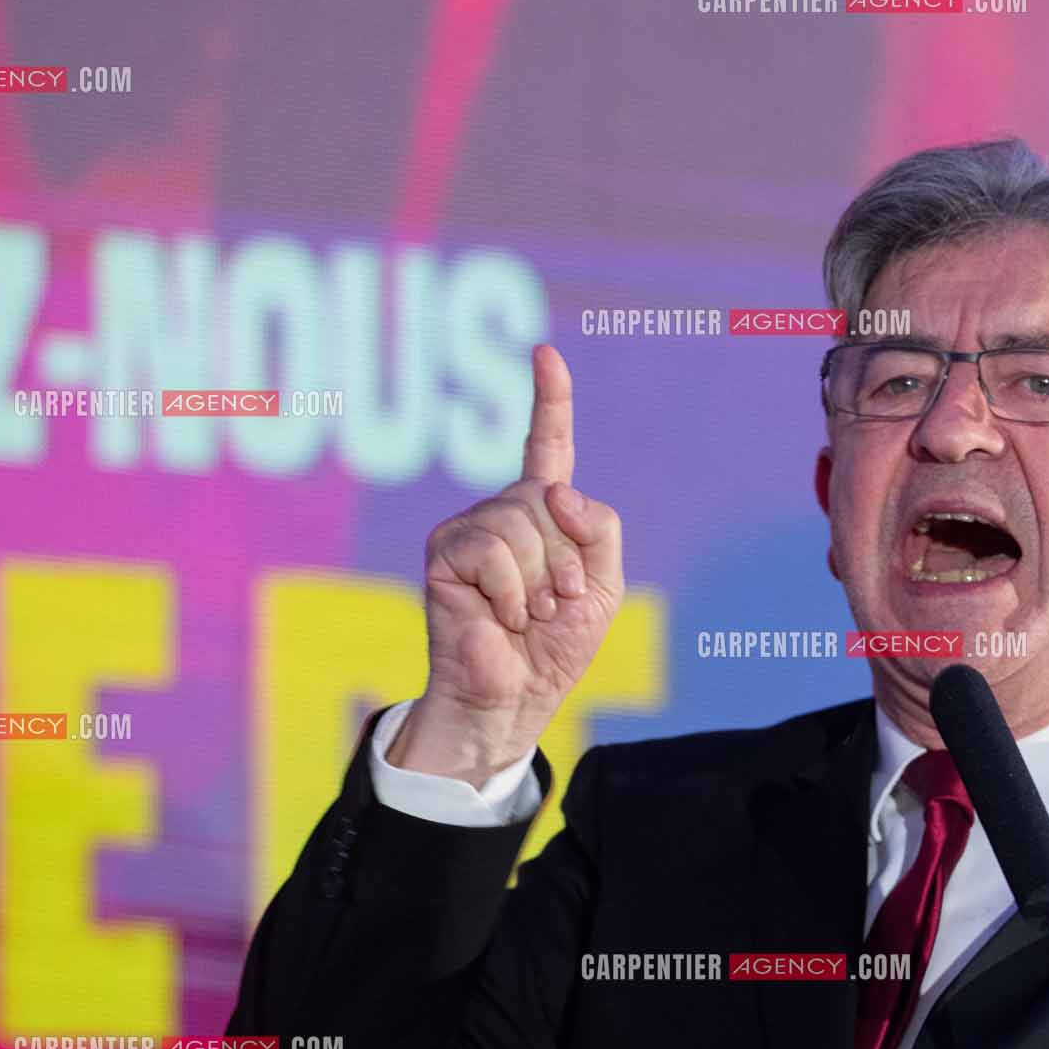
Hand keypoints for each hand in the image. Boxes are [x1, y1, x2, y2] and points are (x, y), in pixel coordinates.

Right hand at [388, 344, 623, 784]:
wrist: (514, 696)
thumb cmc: (556, 645)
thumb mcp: (603, 584)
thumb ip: (598, 527)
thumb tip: (554, 490)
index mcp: (543, 513)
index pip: (548, 445)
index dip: (549, 398)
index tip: (545, 352)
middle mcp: (503, 511)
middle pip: (550, 498)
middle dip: (567, 559)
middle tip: (555, 603)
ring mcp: (469, 528)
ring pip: (523, 524)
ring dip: (540, 581)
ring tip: (527, 614)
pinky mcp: (445, 552)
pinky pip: (494, 552)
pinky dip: (511, 593)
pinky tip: (502, 618)